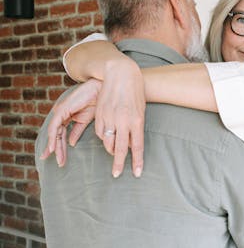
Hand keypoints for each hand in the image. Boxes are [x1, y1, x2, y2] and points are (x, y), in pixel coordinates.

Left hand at [40, 79, 101, 166]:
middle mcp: (62, 113)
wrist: (103, 90)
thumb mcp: (87, 120)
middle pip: (57, 135)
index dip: (60, 146)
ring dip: (54, 146)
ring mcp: (61, 111)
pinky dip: (53, 138)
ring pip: (54, 132)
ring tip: (56, 158)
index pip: (61, 134)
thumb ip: (78, 130)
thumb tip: (71, 143)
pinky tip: (54, 148)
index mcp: (69, 116)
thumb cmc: (99, 102)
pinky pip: (55, 126)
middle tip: (59, 163)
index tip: (60, 159)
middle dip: (57, 150)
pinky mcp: (62, 110)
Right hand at [94, 58, 145, 177]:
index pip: (137, 146)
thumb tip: (130, 145)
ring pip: (107, 141)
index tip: (136, 173)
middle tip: (116, 174)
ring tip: (113, 153)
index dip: (136, 161)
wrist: (122, 73)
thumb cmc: (136, 92)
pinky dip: (103, 136)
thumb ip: (136, 128)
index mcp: (136, 120)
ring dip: (110, 149)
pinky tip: (107, 135)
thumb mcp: (140, 111)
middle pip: (120, 149)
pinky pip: (99, 131)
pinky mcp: (100, 114)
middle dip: (118, 164)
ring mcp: (110, 117)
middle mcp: (123, 121)